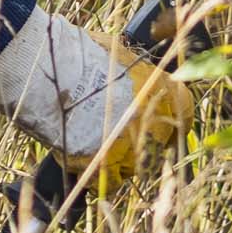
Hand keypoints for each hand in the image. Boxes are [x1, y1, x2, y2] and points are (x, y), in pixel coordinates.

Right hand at [0, 6, 184, 206]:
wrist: (47, 70)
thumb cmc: (79, 53)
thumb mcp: (116, 52)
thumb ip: (135, 69)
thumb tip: (136, 74)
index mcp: (162, 90)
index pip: (184, 112)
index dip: (173, 116)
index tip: (162, 119)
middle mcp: (153, 121)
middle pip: (160, 141)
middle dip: (144, 137)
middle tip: (123, 132)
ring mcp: (130, 146)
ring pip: (137, 163)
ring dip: (123, 157)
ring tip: (100, 143)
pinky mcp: (104, 164)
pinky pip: (112, 180)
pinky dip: (102, 173)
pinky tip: (89, 159)